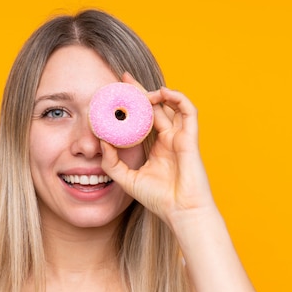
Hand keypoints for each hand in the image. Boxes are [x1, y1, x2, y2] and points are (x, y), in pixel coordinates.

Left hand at [101, 73, 215, 225]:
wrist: (181, 212)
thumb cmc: (159, 199)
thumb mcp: (127, 179)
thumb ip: (112, 162)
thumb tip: (101, 141)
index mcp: (157, 147)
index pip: (143, 119)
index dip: (132, 105)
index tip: (115, 94)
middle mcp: (169, 139)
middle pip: (155, 108)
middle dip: (140, 92)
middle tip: (123, 79)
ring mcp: (181, 137)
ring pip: (172, 105)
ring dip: (157, 93)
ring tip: (141, 89)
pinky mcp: (190, 138)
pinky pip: (189, 111)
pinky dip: (178, 98)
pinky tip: (162, 93)